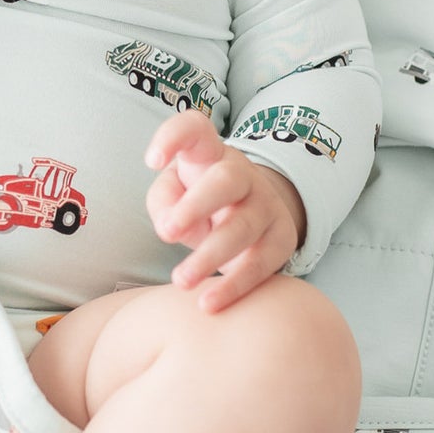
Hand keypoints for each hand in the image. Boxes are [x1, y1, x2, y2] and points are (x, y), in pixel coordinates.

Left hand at [144, 109, 306, 313]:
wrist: (250, 218)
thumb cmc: (196, 202)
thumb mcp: (173, 195)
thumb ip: (163, 203)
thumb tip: (168, 227)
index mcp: (209, 154)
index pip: (195, 129)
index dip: (173, 137)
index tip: (152, 161)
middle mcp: (241, 174)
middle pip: (226, 180)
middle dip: (197, 206)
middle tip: (167, 234)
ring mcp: (266, 205)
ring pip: (243, 227)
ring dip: (210, 256)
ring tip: (181, 281)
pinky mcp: (282, 239)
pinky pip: (261, 264)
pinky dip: (234, 285)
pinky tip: (209, 303)